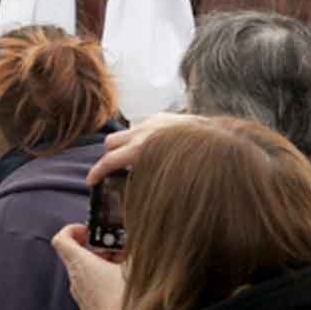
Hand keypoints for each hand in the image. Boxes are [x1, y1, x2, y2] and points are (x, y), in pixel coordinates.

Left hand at [51, 224, 124, 309]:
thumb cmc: (121, 303)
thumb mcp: (132, 267)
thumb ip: (132, 249)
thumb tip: (137, 241)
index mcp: (79, 263)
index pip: (61, 239)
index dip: (72, 229)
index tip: (88, 230)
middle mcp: (75, 277)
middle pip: (75, 253)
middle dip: (95, 247)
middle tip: (114, 247)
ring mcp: (80, 293)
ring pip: (84, 270)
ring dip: (101, 263)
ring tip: (122, 264)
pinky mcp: (88, 305)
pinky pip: (91, 284)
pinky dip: (103, 278)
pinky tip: (122, 281)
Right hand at [85, 112, 203, 184]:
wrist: (219, 138)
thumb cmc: (195, 162)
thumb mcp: (168, 178)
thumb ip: (148, 180)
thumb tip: (139, 193)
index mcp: (142, 149)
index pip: (109, 160)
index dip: (96, 172)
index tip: (91, 182)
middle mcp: (144, 132)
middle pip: (110, 142)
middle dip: (109, 156)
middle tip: (114, 171)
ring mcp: (153, 122)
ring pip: (126, 132)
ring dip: (126, 145)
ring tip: (135, 161)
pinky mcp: (164, 116)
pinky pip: (144, 126)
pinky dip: (144, 136)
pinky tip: (156, 148)